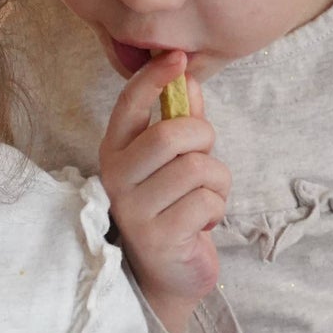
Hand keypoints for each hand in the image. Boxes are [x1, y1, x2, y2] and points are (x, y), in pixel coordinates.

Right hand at [98, 50, 230, 332]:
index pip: (129, 105)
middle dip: (203, 139)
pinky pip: (206, 203)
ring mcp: (134, 209)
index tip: (177, 59)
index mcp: (116, 152)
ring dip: (216, 183)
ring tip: (203, 200)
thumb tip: (188, 79)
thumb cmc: (172, 208)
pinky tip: (201, 224)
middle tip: (204, 160)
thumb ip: (180, 120)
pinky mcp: (159, 237)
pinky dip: (215, 210)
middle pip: (171, 135)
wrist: (168, 274)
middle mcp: (117, 178)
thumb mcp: (174, 161)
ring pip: (196, 169)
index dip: (154, 78)